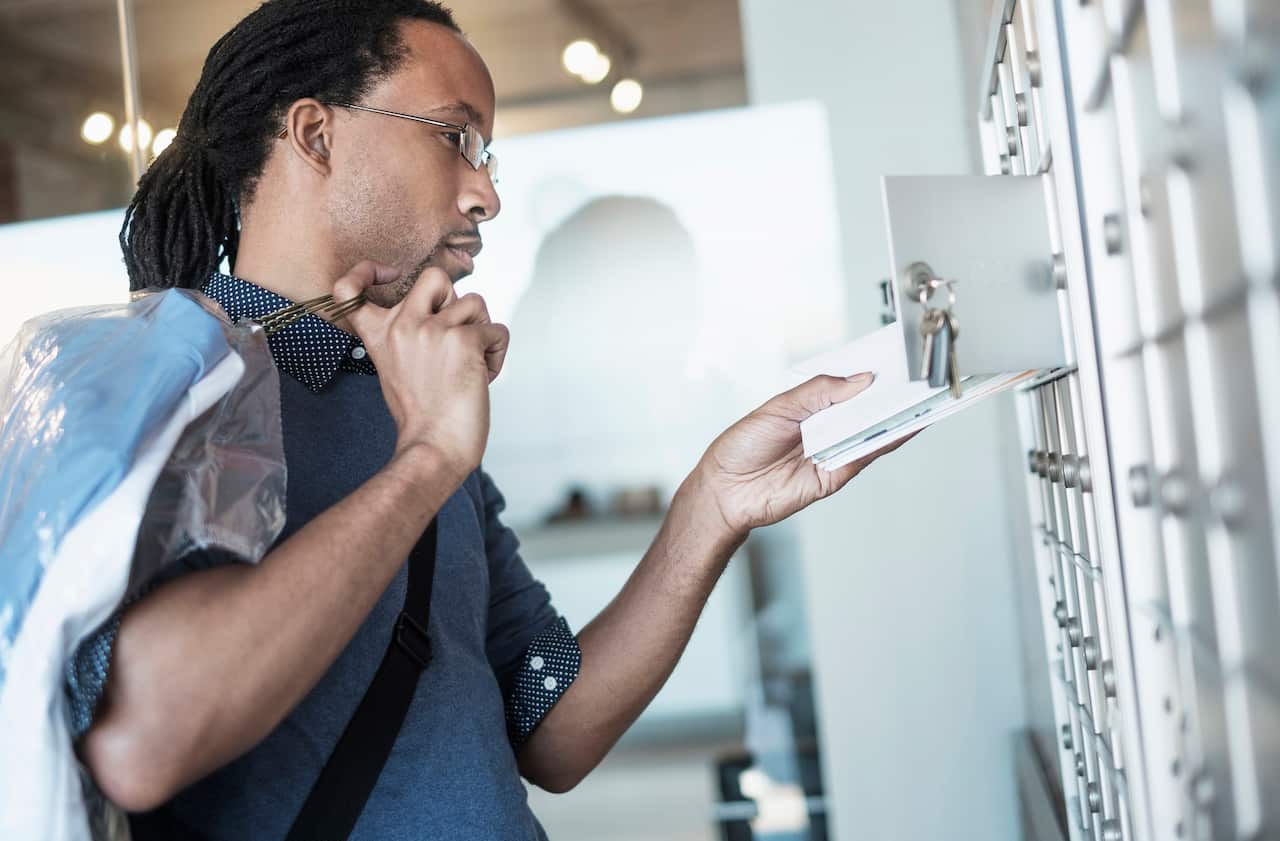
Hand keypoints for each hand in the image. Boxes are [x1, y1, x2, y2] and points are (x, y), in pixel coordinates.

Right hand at [332, 262, 509, 476]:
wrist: (434, 447)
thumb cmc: (421, 415)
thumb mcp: (394, 368)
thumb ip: (404, 336)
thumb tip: (439, 310)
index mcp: (379, 334)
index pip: (348, 289)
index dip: (364, 272)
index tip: (386, 275)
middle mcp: (402, 325)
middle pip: (435, 276)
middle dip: (455, 299)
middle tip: (455, 336)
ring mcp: (433, 330)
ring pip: (476, 302)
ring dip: (481, 331)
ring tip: (472, 363)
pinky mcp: (465, 340)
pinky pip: (497, 331)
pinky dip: (497, 353)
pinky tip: (484, 376)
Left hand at [693, 373, 915, 538]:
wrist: (725, 489)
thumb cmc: (743, 444)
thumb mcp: (780, 407)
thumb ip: (820, 392)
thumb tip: (861, 380)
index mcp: (812, 406)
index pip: (849, 387)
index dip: (871, 374)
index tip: (897, 359)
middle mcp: (826, 428)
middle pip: (866, 409)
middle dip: (892, 393)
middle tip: (918, 376)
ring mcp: (833, 451)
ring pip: (872, 432)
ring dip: (897, 416)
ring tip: (921, 397)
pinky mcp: (835, 475)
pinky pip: (865, 456)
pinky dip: (887, 442)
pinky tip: (904, 426)